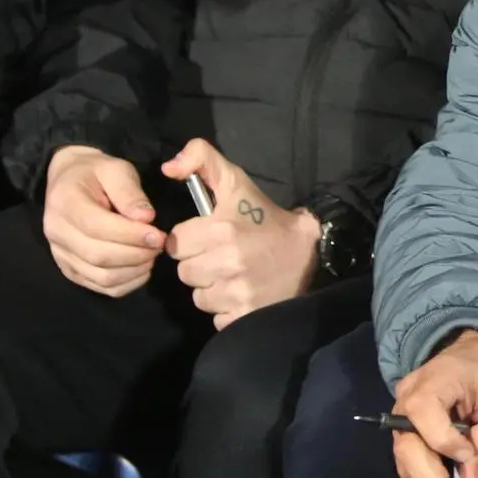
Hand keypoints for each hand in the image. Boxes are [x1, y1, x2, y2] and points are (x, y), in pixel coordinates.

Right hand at [43, 145, 163, 297]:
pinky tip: (141, 268)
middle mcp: (57, 233)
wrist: (69, 180)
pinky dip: (126, 283)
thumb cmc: (96, 172)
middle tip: (160, 245)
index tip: (158, 235)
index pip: (98, 227)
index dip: (131, 235)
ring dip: (134, 271)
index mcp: (65, 203)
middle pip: (99, 256)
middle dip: (136, 254)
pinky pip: (99, 286)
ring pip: (101, 276)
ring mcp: (61, 255)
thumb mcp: (115, 169)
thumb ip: (129, 192)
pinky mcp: (70, 269)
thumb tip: (146, 218)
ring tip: (152, 255)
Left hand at [162, 138, 319, 329]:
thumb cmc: (266, 218)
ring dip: (212, 288)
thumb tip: (167, 169)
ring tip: (234, 276)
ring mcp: (236, 292)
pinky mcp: (244, 315)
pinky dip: (227, 309)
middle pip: (184, 272)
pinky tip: (243, 293)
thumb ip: (202, 160)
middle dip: (199, 264)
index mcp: (221, 229)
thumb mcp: (237, 182)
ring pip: (198, 297)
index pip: (175, 243)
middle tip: (222, 256)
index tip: (208, 237)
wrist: (310, 252)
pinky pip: (216, 318)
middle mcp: (227, 262)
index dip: (190, 240)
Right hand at [391, 329, 477, 477]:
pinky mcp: (406, 437)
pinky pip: (410, 468)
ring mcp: (402, 422)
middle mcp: (405, 403)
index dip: (447, 444)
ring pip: (406, 465)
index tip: (473, 457)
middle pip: (407, 450)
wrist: (477, 357)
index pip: (424, 417)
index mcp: (428, 384)